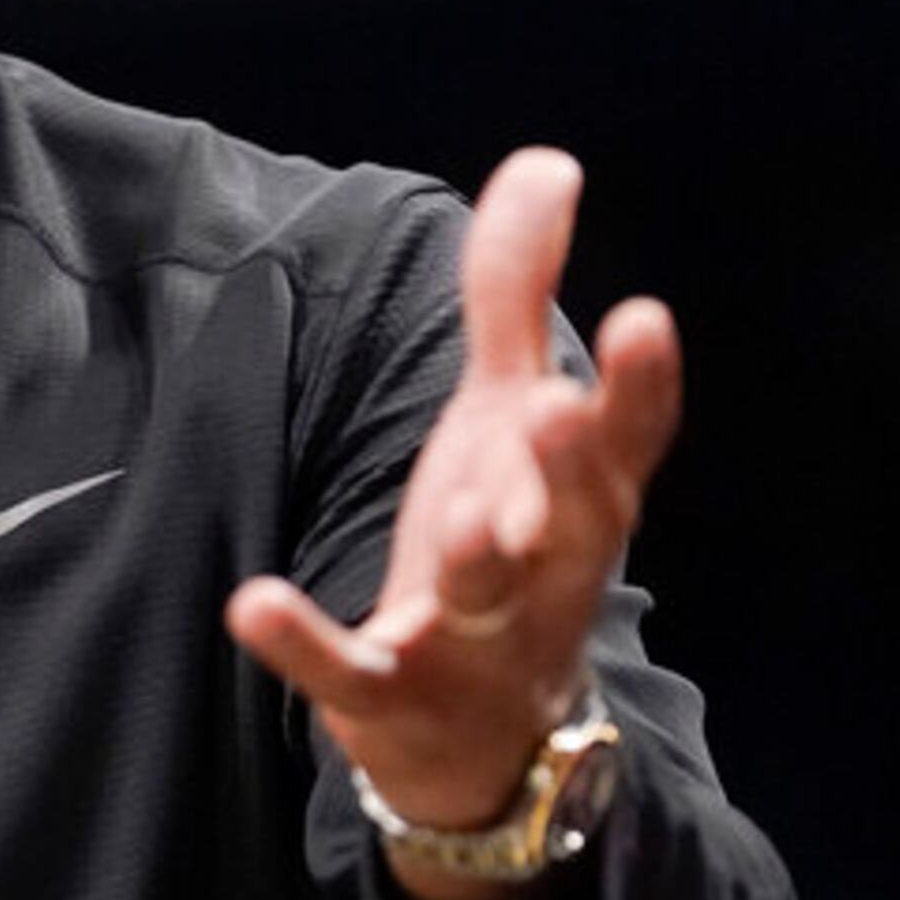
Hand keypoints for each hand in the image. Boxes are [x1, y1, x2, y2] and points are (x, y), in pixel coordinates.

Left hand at [223, 149, 682, 838]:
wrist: (481, 739)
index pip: (625, 442)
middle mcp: (543, 568)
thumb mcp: (504, 415)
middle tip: (553, 406)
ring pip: (488, 600)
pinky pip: (350, 673)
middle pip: (572, 520)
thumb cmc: (506, 539)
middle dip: (567, 470)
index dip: (641, 388)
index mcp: (574, 497)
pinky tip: (251, 603)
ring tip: (464, 515)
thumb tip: (546, 160)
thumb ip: (516, 296)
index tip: (648, 317)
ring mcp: (473, 639)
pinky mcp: (391, 695)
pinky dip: (304, 643)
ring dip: (480, 559)